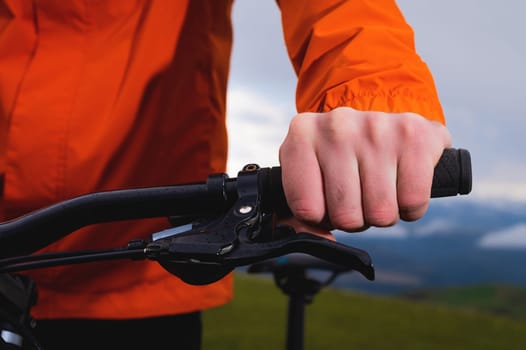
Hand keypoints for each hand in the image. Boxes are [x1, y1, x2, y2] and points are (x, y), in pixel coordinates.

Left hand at [279, 107, 451, 231]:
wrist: (387, 116)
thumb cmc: (342, 156)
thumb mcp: (310, 174)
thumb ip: (300, 215)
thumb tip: (323, 241)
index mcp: (302, 135)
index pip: (306, 210)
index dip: (321, 217)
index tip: (327, 201)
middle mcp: (337, 126)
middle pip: (345, 216)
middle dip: (355, 218)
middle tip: (359, 195)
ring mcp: (376, 128)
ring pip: (380, 214)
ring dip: (383, 214)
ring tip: (379, 188)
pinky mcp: (414, 135)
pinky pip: (412, 203)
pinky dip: (410, 207)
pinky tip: (402, 184)